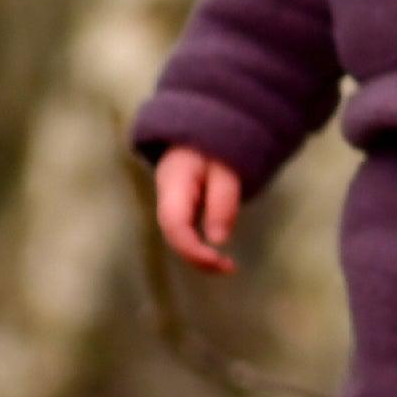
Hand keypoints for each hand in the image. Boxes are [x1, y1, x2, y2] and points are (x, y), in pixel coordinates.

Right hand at [153, 146, 242, 274]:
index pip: (175, 225)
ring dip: (200, 254)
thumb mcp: (226, 167)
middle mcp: (166, 196)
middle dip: (198, 257)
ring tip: (227, 266)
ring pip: (179, 234)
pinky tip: (217, 253)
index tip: (219, 261)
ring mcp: (171, 201)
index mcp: (173, 183)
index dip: (193, 249)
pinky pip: (186, 229)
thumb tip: (219, 240)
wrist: (205, 128)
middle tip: (229, 268)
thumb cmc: (217, 144)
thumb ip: (223, 200)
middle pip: (174, 235)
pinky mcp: (181, 205)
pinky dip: (200, 244)